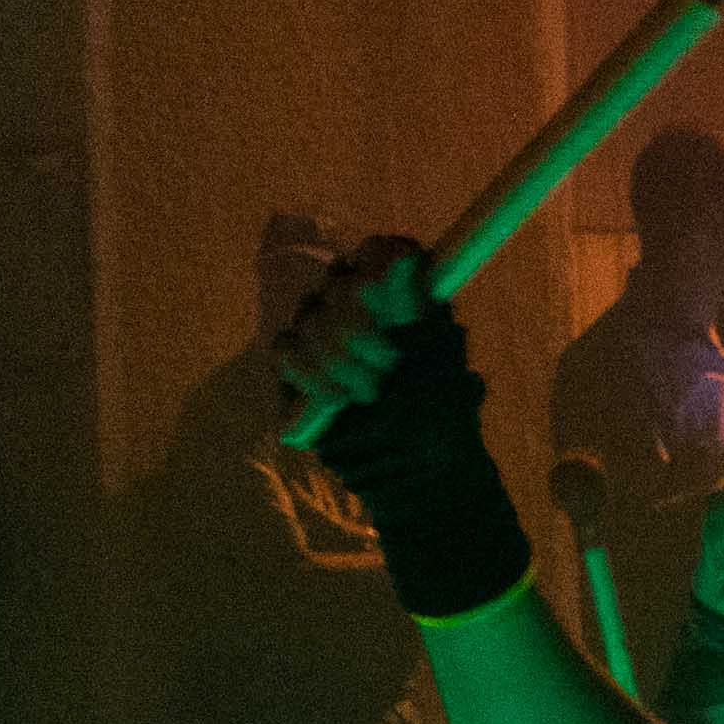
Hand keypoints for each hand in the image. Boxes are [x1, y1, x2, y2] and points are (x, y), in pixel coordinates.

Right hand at [270, 237, 460, 450]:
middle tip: (387, 365)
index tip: (384, 291)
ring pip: (309, 315)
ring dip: (340, 360)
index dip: (376, 265)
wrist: (409, 471)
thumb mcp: (438, 364)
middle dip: (360, 328)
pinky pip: (285, 350)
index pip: (377, 252)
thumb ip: (417, 311)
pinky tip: (337, 401)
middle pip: (338, 280)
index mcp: (401, 294)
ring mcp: (323, 331)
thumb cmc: (438, 416)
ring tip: (368, 394)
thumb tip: (406, 258)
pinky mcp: (295, 365)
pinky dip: (310, 375)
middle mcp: (359, 304)